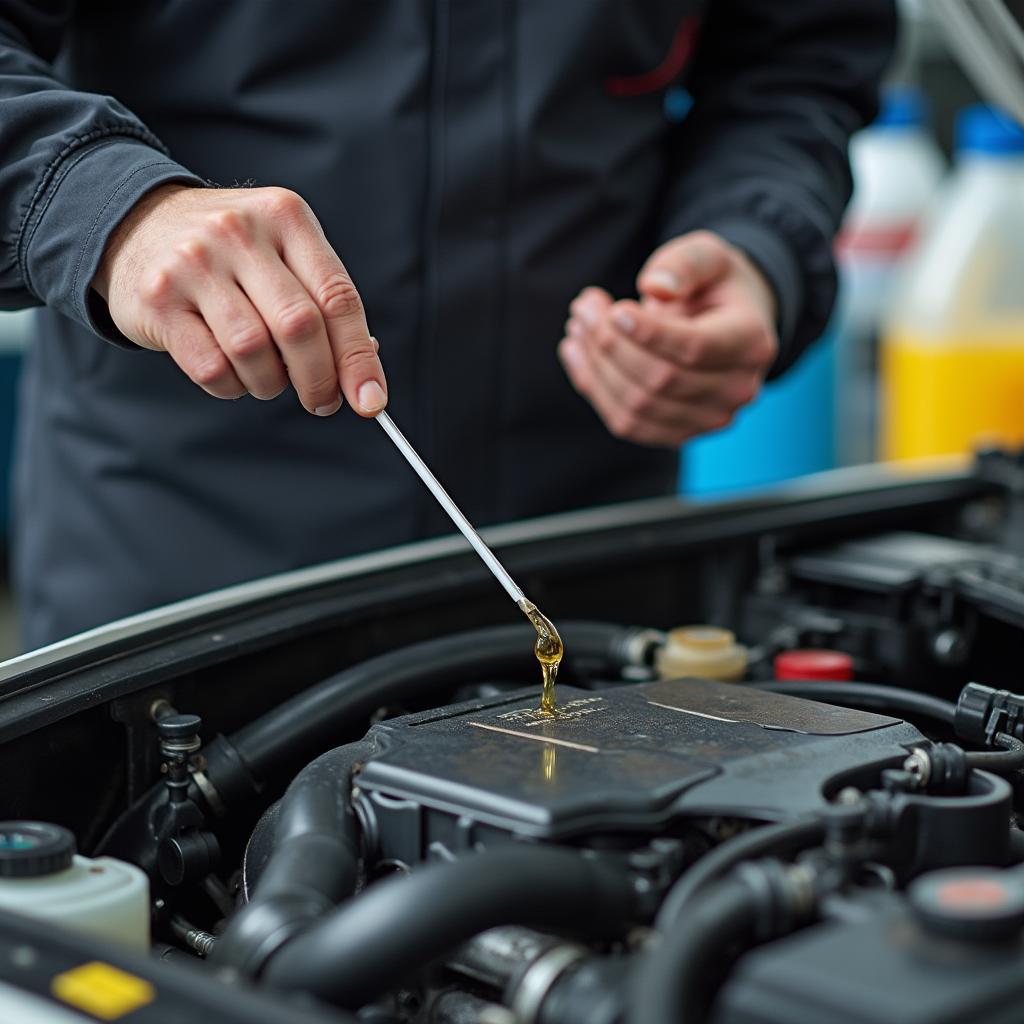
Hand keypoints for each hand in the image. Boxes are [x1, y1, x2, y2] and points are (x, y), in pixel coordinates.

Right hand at [92, 184, 386, 416]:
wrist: (134, 225)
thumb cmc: (230, 255)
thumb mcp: (283, 255)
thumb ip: (324, 304)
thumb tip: (364, 372)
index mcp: (286, 217)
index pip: (338, 299)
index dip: (358, 358)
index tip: (371, 401)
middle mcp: (239, 232)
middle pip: (300, 327)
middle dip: (319, 379)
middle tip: (322, 401)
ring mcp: (194, 263)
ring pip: (254, 351)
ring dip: (271, 383)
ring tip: (268, 378)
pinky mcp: (158, 300)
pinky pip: (211, 367)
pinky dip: (232, 386)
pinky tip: (232, 374)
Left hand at [558, 231, 777, 446]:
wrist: (726, 324)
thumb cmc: (714, 285)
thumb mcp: (709, 256)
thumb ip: (685, 264)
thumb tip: (655, 287)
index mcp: (752, 342)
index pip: (697, 348)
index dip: (651, 334)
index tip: (614, 310)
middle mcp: (738, 389)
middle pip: (662, 379)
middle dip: (612, 343)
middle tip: (584, 308)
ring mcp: (709, 419)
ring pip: (638, 406)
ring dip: (596, 367)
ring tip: (578, 326)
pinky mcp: (679, 434)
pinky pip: (628, 423)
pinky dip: (595, 390)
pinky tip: (576, 354)